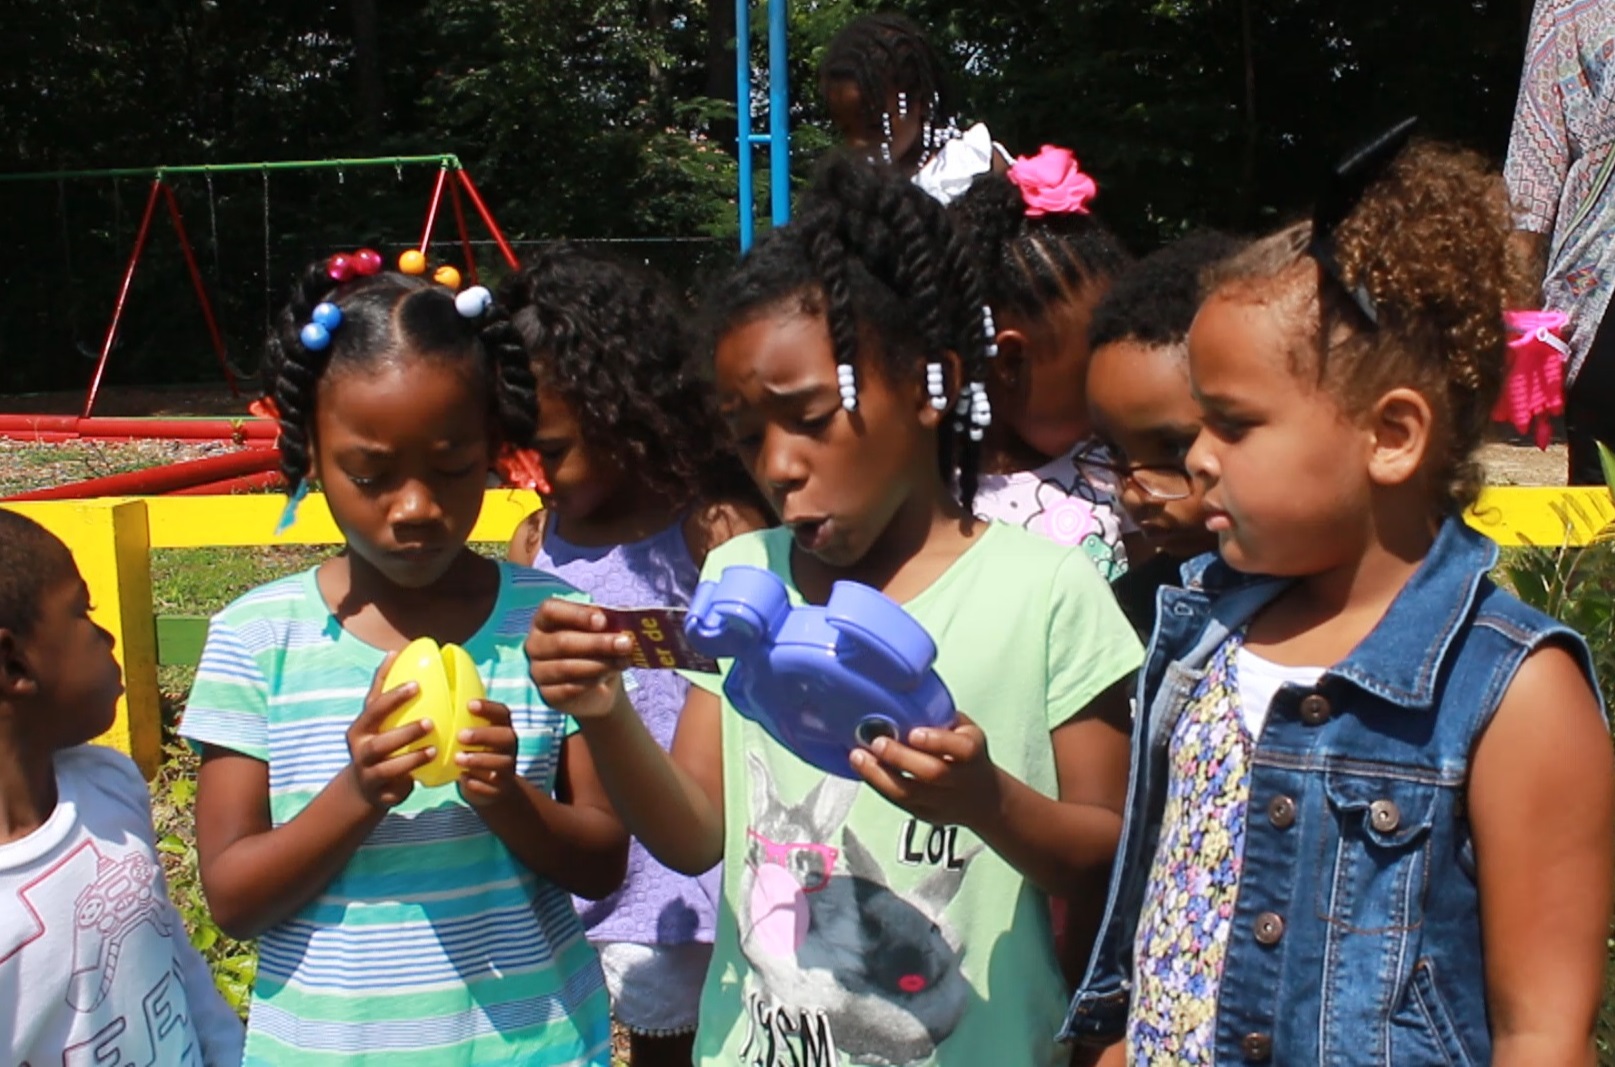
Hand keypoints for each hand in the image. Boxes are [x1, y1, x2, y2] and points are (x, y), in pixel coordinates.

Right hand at [346, 651, 434, 809]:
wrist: (364, 786)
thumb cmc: (377, 740)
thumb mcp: (375, 717)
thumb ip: (383, 688)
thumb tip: (395, 652)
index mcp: (361, 728)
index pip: (375, 709)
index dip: (393, 696)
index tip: (417, 685)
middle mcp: (360, 750)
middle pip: (380, 742)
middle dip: (405, 732)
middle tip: (431, 722)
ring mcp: (369, 774)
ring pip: (389, 768)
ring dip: (412, 758)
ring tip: (434, 749)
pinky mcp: (380, 794)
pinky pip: (397, 788)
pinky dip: (413, 780)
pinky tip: (433, 770)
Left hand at [456, 699, 518, 807]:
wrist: (491, 788)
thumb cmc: (474, 754)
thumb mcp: (473, 737)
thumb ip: (461, 723)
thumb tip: (430, 701)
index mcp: (502, 728)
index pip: (502, 713)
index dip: (488, 708)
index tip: (469, 705)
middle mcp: (509, 747)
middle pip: (506, 737)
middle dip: (484, 735)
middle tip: (460, 736)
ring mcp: (507, 768)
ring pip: (500, 763)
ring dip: (479, 760)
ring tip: (458, 759)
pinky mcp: (501, 788)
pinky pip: (492, 786)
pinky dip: (477, 782)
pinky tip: (463, 779)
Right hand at [525, 598, 633, 720]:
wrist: (599, 686)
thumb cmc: (596, 648)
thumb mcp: (601, 631)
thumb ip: (606, 621)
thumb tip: (621, 616)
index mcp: (544, 620)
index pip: (550, 611)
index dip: (576, 614)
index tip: (602, 620)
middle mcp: (535, 644)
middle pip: (562, 642)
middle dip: (597, 643)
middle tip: (625, 643)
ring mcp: (538, 671)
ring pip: (567, 668)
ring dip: (600, 664)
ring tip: (624, 660)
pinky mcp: (548, 694)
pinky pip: (570, 688)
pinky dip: (594, 681)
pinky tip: (610, 675)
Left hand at [849, 713, 1001, 827]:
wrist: (985, 800)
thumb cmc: (967, 756)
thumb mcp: (964, 731)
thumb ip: (941, 718)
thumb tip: (904, 696)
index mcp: (973, 753)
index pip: (961, 749)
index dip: (937, 741)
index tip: (914, 733)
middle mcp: (960, 780)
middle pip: (932, 773)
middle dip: (901, 758)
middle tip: (876, 742)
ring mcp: (943, 801)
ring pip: (910, 793)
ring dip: (879, 775)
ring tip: (858, 757)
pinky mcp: (925, 814)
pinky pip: (898, 802)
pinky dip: (877, 784)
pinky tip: (863, 769)